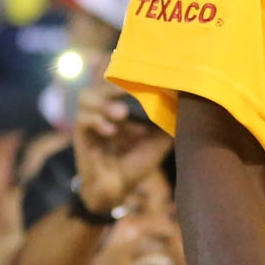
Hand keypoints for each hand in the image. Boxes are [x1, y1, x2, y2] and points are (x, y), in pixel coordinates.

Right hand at [72, 85, 172, 213]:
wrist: (118, 189)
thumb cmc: (137, 162)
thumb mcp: (159, 140)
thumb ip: (167, 120)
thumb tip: (184, 100)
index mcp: (121, 105)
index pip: (120, 80)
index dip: (128, 75)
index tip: (147, 77)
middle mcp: (103, 109)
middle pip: (100, 83)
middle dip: (114, 86)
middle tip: (128, 92)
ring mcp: (90, 120)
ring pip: (85, 97)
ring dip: (103, 103)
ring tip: (121, 114)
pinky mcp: (81, 135)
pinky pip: (81, 120)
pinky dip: (95, 121)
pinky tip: (111, 131)